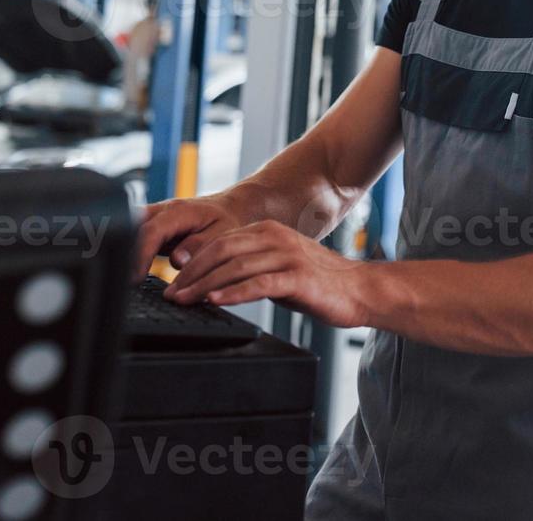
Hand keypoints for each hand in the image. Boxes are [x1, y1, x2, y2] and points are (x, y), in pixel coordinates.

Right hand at [132, 194, 248, 279]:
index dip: (140, 256)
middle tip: (124, 282)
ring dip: (127, 254)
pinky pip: (135, 238)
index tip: (135, 278)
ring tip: (127, 279)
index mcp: (178, 211)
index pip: (151, 231)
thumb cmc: (226, 220)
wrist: (227, 207)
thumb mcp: (221, 233)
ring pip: (129, 231)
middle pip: (132, 228)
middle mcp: (161, 211)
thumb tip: (178, 260)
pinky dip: (132, 254)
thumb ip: (200, 246)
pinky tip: (134, 272)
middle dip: (125, 254)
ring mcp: (154, 217)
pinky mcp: (152, 227)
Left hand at [164, 220, 371, 328]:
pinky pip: (259, 284)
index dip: (193, 262)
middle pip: (222, 251)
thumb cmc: (319, 283)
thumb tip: (213, 284)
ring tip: (186, 300)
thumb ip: (251, 268)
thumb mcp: (279, 267)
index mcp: (268, 232)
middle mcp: (276, 238)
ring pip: (236, 267)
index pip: (220, 242)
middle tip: (172, 293)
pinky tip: (216, 301)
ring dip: (205, 285)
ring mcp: (288, 255)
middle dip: (192, 273)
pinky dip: (234, 293)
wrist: (360, 290)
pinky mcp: (299, 277)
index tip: (173, 282)